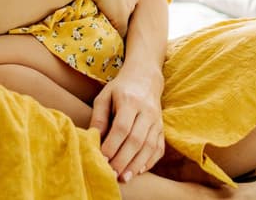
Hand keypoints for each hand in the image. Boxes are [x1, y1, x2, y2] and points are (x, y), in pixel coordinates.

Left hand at [90, 65, 165, 181]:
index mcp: (130, 100)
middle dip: (123, 159)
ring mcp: (157, 120)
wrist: (145, 78)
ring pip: (149, 146)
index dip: (112, 145)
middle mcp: (147, 111)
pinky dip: (149, 162)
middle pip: (136, 140)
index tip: (101, 158)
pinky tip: (137, 170)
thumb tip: (93, 140)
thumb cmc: (119, 89)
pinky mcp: (162, 128)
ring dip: (136, 164)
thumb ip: (98, 118)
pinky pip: (159, 148)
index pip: (122, 127)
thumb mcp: (104, 97)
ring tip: (123, 177)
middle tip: (111, 173)